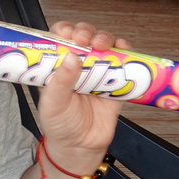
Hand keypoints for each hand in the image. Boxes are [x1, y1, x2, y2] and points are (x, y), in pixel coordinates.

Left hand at [37, 21, 131, 169]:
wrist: (81, 148)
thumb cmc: (60, 125)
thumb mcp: (53, 104)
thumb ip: (61, 81)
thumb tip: (72, 57)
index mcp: (58, 66)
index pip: (60, 39)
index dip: (64, 30)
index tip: (67, 33)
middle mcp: (78, 65)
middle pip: (84, 37)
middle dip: (85, 31)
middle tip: (84, 39)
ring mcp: (98, 71)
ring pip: (104, 44)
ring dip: (104, 37)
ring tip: (101, 44)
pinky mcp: (116, 82)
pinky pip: (123, 61)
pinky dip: (125, 50)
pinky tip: (122, 48)